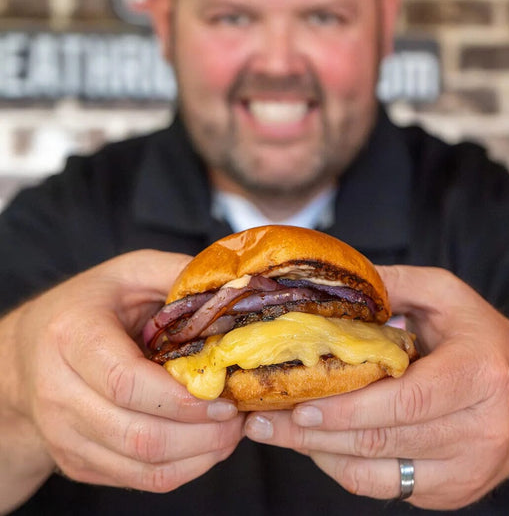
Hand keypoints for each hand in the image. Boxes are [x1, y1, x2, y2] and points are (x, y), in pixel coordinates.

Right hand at [0, 250, 243, 511]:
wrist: (27, 351)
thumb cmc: (88, 306)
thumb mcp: (130, 272)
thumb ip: (177, 273)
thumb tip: (235, 285)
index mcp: (72, 337)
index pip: (125, 382)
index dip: (181, 397)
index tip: (224, 395)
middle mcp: (58, 393)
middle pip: (137, 433)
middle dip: (202, 433)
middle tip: (237, 415)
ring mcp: (64, 434)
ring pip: (142, 465)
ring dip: (199, 455)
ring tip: (230, 430)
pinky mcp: (77, 460)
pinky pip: (138, 479)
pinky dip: (183, 469)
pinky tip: (206, 444)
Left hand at [244, 266, 508, 509]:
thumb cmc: (481, 339)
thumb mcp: (446, 296)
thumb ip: (394, 284)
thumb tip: (336, 284)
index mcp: (479, 375)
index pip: (405, 400)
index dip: (346, 407)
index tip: (296, 404)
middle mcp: (479, 431)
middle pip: (381, 440)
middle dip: (312, 433)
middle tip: (261, 420)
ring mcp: (465, 470)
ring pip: (375, 473)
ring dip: (317, 453)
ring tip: (275, 431)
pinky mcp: (450, 490)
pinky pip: (382, 486)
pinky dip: (340, 465)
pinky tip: (314, 443)